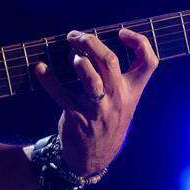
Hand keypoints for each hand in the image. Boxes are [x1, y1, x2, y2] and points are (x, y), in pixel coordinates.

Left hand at [34, 29, 159, 176]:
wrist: (95, 156)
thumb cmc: (106, 118)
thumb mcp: (121, 100)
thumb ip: (113, 75)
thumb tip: (86, 45)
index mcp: (131, 91)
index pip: (149, 63)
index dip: (140, 42)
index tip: (122, 32)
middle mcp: (118, 98)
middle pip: (110, 62)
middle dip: (91, 43)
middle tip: (75, 36)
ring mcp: (98, 109)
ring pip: (91, 79)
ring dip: (78, 61)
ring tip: (71, 55)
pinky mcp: (78, 116)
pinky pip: (61, 95)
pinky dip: (49, 80)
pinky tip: (40, 68)